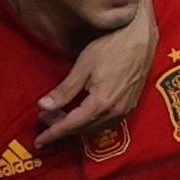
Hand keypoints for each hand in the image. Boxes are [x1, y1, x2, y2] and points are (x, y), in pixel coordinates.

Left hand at [36, 0, 156, 146]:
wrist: (141, 37)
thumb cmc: (112, 46)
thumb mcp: (83, 66)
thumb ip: (65, 90)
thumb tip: (44, 106)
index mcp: (101, 103)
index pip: (71, 125)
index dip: (53, 134)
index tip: (38, 141)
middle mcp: (115, 112)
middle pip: (83, 129)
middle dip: (62, 128)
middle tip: (45, 120)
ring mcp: (125, 110)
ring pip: (95, 128)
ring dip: (76, 126)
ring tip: (59, 117)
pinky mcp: (130, 106)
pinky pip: (106, 122)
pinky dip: (90, 122)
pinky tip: (81, 113)